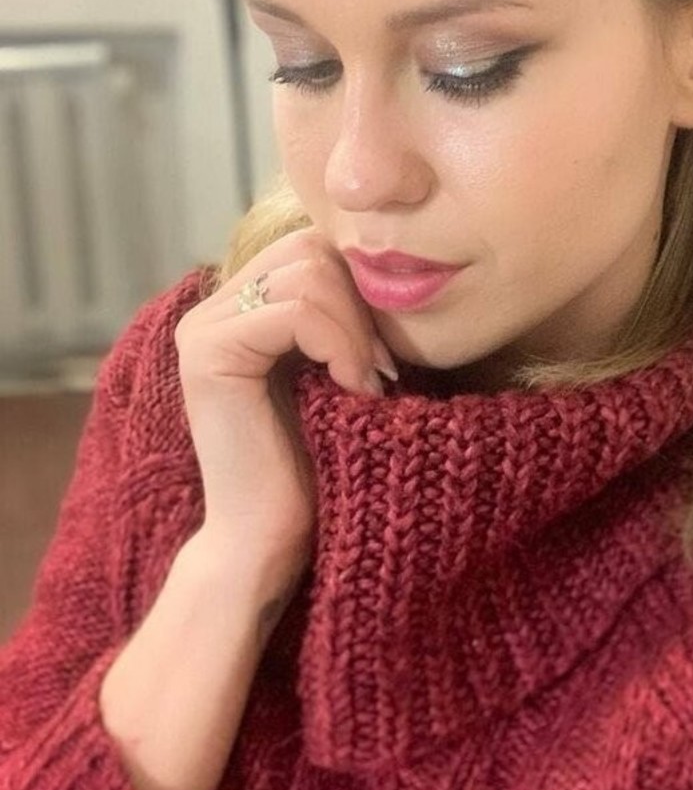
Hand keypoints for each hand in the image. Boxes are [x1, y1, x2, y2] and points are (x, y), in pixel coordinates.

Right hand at [173, 228, 395, 587]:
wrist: (270, 541)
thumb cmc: (314, 466)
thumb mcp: (334, 374)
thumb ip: (340, 318)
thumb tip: (391, 267)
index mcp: (240, 308)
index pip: (312, 248)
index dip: (361, 290)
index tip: (384, 358)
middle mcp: (212, 309)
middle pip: (310, 249)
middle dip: (360, 304)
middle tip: (379, 370)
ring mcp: (203, 329)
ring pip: (307, 274)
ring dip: (355, 330)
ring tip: (367, 385)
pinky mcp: (209, 354)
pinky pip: (295, 311)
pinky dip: (339, 345)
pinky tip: (352, 389)